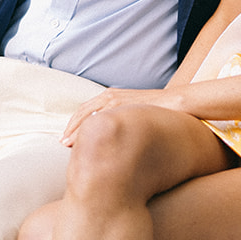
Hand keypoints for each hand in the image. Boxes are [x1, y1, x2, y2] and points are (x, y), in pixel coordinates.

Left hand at [61, 85, 180, 145]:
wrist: (178, 102)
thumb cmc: (158, 111)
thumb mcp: (134, 115)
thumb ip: (122, 122)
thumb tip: (113, 139)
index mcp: (111, 96)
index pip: (86, 110)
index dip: (74, 124)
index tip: (66, 139)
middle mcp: (111, 95)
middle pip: (83, 111)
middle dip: (70, 128)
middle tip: (62, 143)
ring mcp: (117, 99)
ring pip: (89, 114)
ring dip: (77, 129)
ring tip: (67, 144)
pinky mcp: (124, 104)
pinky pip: (103, 117)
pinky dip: (92, 128)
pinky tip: (87, 140)